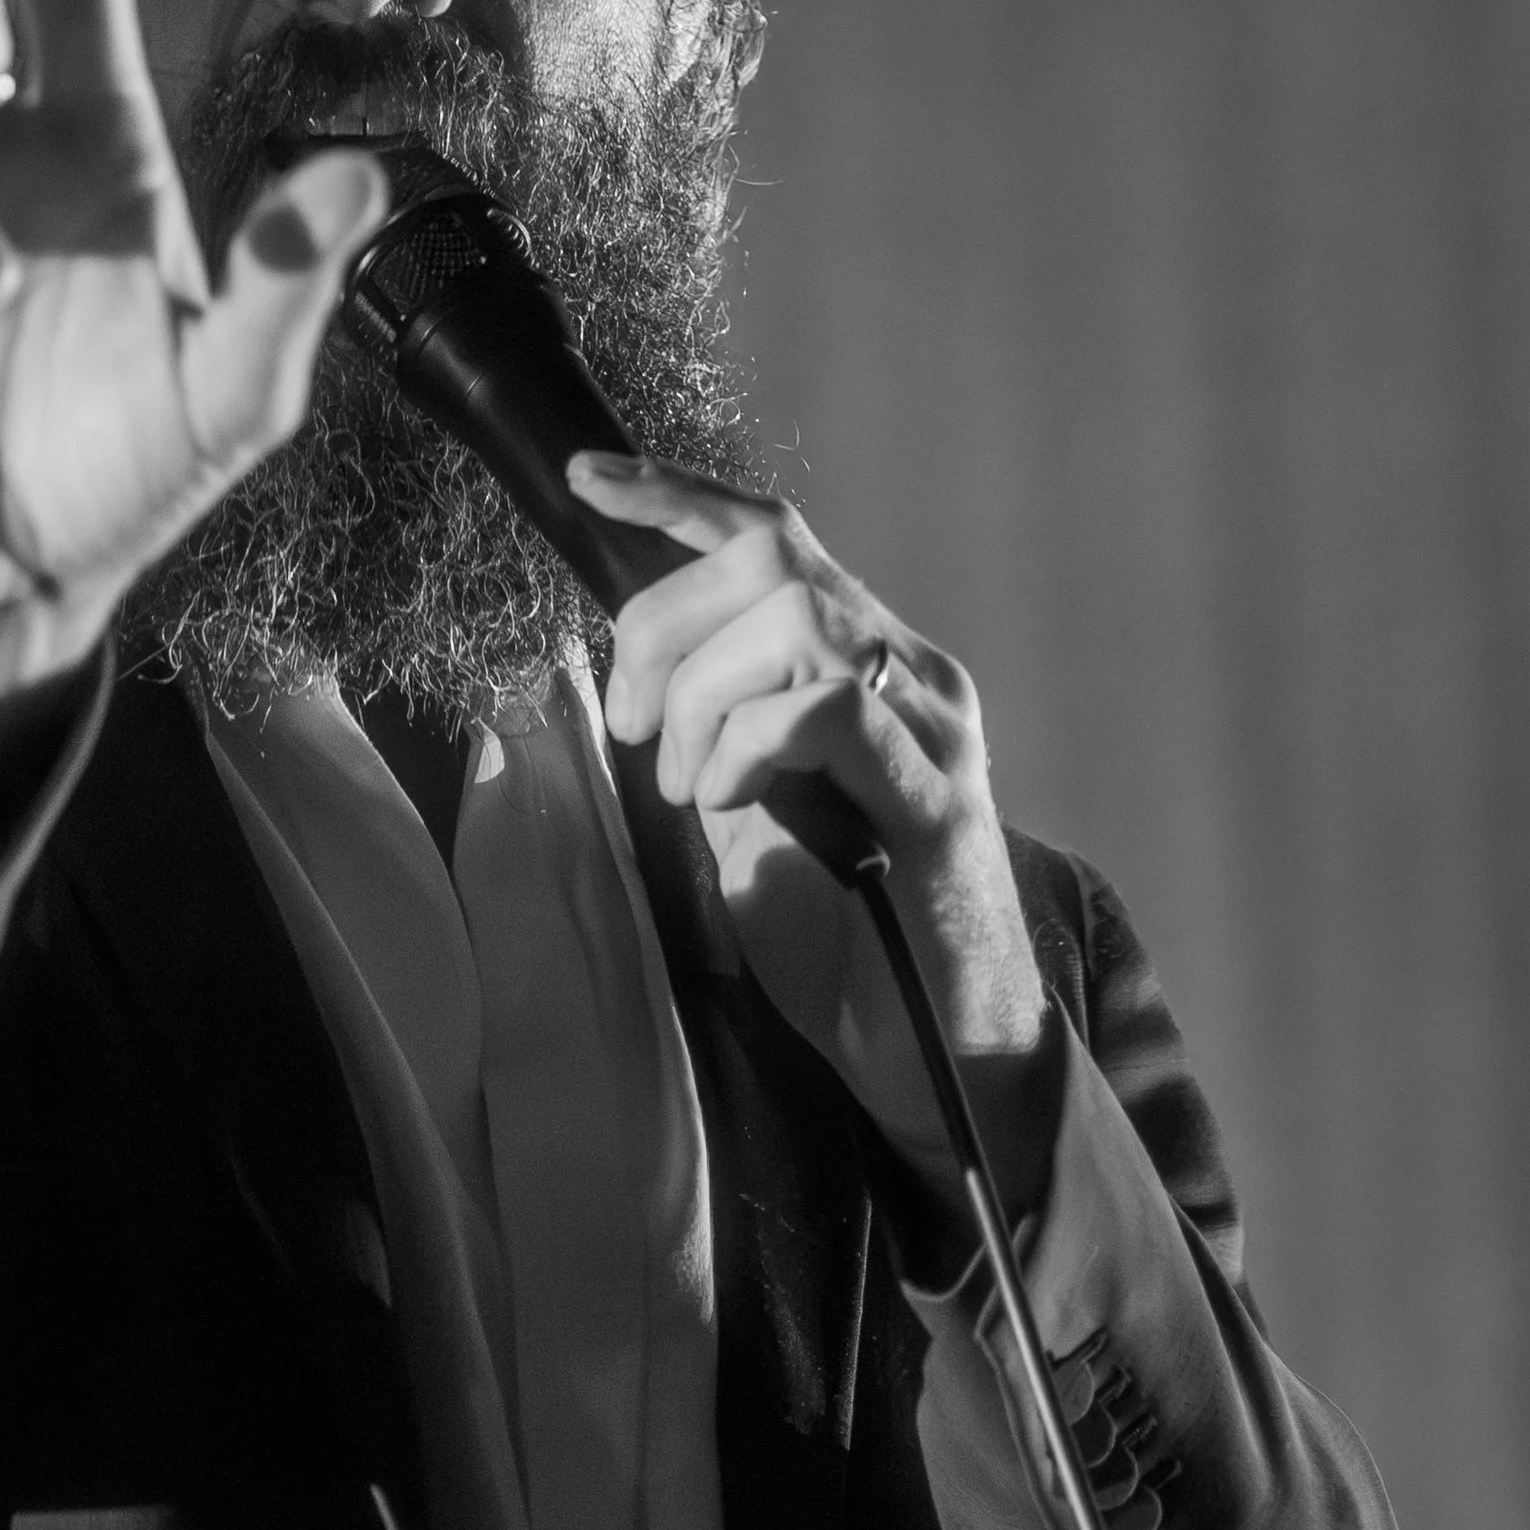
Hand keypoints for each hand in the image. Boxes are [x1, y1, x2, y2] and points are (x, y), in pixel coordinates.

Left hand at [575, 453, 1050, 1203]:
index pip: (776, 537)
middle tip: (631, 726)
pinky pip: (826, 709)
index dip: (678, 494)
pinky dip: (746, 746)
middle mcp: (915, 673)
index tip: (588, 477)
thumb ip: (715, 730)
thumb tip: (633, 677)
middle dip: (664, 624)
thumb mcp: (751, 809)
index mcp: (871, 665)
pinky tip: (727, 804)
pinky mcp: (939, 797)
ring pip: (797, 623)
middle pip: (771, 561)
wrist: (941, 1051)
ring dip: (703, 699)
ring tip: (688, 786)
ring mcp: (936, 729)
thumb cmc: (842, 940)